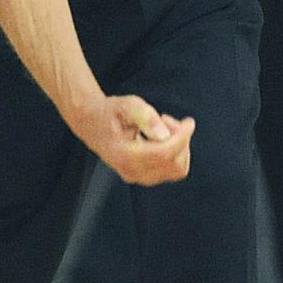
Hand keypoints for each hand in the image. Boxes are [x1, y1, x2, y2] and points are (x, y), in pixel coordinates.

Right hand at [79, 94, 194, 185]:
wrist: (92, 122)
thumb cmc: (110, 112)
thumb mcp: (127, 105)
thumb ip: (145, 116)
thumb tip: (163, 134)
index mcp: (126, 156)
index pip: (165, 153)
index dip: (182, 137)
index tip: (189, 122)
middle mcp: (132, 171)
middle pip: (175, 164)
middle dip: (180, 140)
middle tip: (167, 120)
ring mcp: (138, 177)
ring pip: (176, 169)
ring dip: (179, 146)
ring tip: (163, 127)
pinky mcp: (143, 176)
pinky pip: (170, 170)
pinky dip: (174, 152)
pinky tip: (162, 137)